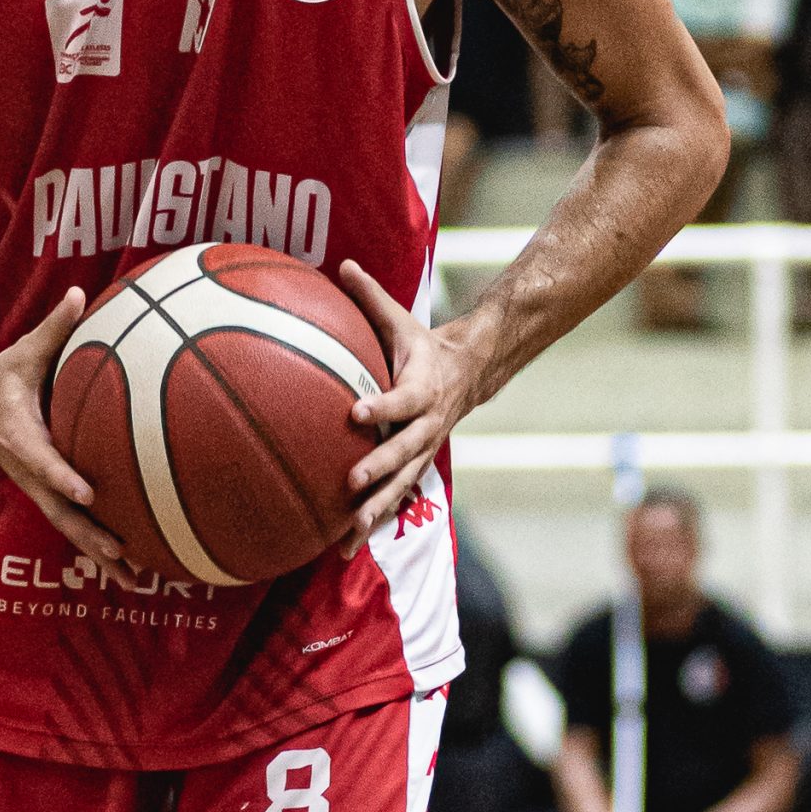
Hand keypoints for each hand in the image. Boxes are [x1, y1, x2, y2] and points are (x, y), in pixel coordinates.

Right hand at [0, 289, 132, 585]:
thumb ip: (56, 325)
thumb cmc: (5, 374)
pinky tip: (130, 567)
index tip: (88, 494)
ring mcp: (37, 486)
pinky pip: (72, 523)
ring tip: (135, 579)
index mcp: (21, 437)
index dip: (64, 478)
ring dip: (98, 554)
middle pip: (59, 510)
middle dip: (89, 535)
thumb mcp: (25, 351)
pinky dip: (97, 546)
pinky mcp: (46, 492)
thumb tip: (79, 292)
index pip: (43, 461)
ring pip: (68, 526)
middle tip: (121, 554)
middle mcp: (28, 470)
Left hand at [336, 260, 488, 553]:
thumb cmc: (422, 346)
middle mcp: (426, 426)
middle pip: (403, 453)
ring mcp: (422, 452)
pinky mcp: (415, 469)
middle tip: (351, 482)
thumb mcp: (401, 321)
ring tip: (347, 534)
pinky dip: (372, 523)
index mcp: (421, 389)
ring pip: (400, 488)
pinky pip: (395, 500)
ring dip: (375, 511)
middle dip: (378, 469)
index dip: (381, 406)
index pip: (400, 400)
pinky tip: (343, 547)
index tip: (355, 412)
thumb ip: (370, 297)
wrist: (469, 375)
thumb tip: (341, 264)